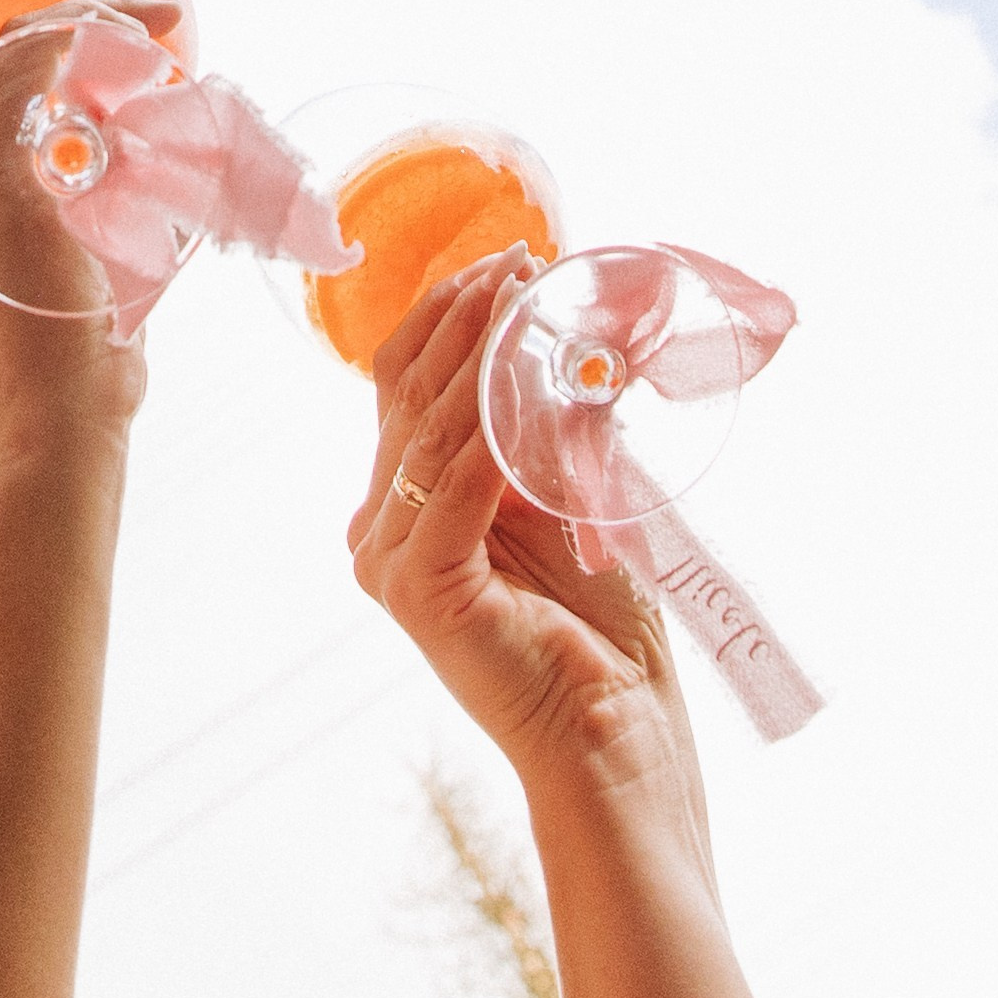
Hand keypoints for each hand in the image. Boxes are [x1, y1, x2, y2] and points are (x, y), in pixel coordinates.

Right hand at [0, 0, 150, 478]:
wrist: (45, 431)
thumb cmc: (53, 366)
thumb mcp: (38, 258)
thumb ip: (61, 190)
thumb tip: (127, 142)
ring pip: (5, 39)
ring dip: (90, 7)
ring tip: (161, 10)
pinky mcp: (5, 181)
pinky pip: (43, 73)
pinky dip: (97, 44)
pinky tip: (149, 47)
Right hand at [350, 254, 696, 801]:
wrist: (619, 737)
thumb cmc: (602, 633)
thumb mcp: (571, 498)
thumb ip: (547, 427)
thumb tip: (566, 331)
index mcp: (403, 509)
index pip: (403, 385)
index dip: (447, 315)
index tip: (507, 260)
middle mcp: (378, 529)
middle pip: (406, 391)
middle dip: (465, 315)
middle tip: (521, 260)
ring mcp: (388, 558)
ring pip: (428, 423)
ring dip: (481, 349)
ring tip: (526, 294)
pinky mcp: (418, 585)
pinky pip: (454, 478)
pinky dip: (490, 417)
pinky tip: (522, 368)